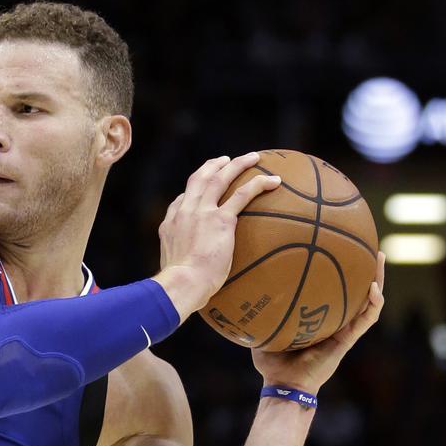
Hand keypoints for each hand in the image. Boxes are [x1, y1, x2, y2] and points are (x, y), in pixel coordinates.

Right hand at [153, 153, 281, 321]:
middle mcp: (184, 212)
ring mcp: (202, 212)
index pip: (180, 202)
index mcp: (170, 225)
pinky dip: (259, 184)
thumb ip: (184, 268)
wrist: (181, 283)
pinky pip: (243, 194)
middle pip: (198, 179)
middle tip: (225, 161)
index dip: (191, 193)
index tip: (200, 192)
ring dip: (238, 165)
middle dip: (212, 166)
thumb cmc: (179, 287)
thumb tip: (194, 284)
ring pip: (220, 178)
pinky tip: (274, 181)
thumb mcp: (174, 273)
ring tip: (254, 158)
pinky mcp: (221, 219)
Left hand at [253, 252, 385, 395]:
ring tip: (378, 256)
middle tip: (366, 243)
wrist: (284, 385)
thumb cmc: (271, 362)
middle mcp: (335, 321)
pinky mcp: (348, 340)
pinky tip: (373, 286)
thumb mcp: (261, 329)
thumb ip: (256, 311)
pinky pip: (366, 320)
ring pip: (368, 301)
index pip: (333, 290)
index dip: (339, 271)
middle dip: (363, 267)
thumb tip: (239, 288)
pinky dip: (373, 303)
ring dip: (377, 279)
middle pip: (355, 289)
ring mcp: (344, 330)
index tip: (339, 247)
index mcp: (319, 317)